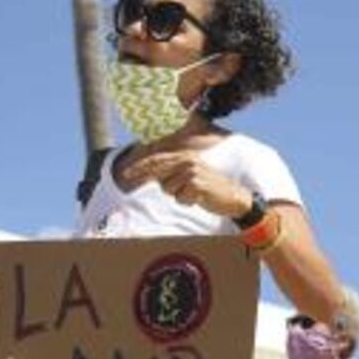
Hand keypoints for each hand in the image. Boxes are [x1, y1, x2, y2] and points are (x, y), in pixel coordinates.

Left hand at [121, 149, 254, 218]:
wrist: (233, 197)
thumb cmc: (209, 189)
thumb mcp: (191, 177)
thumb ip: (174, 174)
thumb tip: (154, 177)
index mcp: (186, 157)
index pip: (159, 160)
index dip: (140, 166)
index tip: (125, 173)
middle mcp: (188, 161)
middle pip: (158, 170)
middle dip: (142, 174)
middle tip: (126, 176)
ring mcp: (192, 172)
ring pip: (168, 188)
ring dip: (177, 195)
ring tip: (192, 194)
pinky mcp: (196, 184)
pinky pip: (180, 198)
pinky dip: (187, 202)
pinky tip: (198, 199)